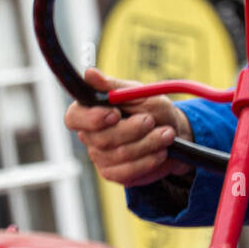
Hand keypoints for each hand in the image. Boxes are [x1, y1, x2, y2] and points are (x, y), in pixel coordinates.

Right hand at [64, 66, 194, 188]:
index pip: (74, 117)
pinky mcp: (114, 174)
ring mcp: (101, 157)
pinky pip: (128, 171)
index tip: (115, 113)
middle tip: (151, 120)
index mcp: (90, 111)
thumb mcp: (137, 92)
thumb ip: (112, 86)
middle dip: (132, 129)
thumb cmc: (152, 109)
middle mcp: (91, 136)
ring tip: (166, 134)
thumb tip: (89, 73)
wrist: (174, 134)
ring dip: (148, 143)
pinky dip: (149, 160)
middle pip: (101, 138)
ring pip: (119, 155)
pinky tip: (161, 151)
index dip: (91, 118)